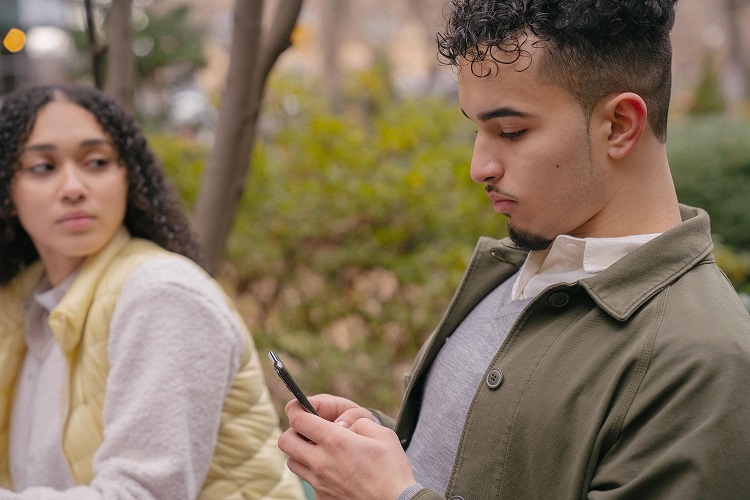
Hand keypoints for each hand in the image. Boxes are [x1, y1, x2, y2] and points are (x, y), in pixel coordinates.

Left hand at [278, 396, 415, 499]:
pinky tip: (334, 472)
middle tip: (309, 431)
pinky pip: (308, 481)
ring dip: (301, 453)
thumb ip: (359, 422)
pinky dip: (315, 474)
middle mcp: (321, 462)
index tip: (299, 407)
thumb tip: (342, 424)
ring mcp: (319, 483)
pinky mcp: (322, 498)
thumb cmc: (392, 469)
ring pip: (292, 462)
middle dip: (294, 431)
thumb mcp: (383, 435)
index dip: (296, 409)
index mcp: (335, 441)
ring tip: (320, 451)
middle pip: (285, 441)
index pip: (298, 419)